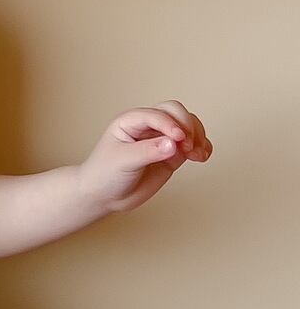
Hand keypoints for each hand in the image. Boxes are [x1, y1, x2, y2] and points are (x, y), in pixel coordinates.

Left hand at [77, 100, 211, 215]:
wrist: (105, 196)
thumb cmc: (105, 174)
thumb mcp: (123, 161)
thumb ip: (148, 152)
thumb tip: (173, 144)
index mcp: (130, 121)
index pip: (156, 114)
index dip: (170, 123)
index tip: (179, 138)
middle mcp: (147, 127)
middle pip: (176, 112)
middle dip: (187, 126)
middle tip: (187, 146)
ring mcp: (161, 140)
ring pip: (188, 126)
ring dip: (198, 136)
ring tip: (197, 155)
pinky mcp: (172, 154)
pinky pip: (193, 145)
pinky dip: (202, 147)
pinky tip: (202, 156)